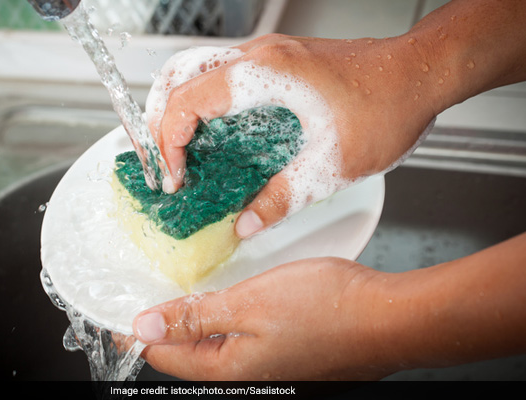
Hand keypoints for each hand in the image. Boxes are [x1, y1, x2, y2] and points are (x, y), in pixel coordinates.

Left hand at [132, 233, 525, 380]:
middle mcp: (244, 374)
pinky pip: (236, 336)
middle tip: (142, 296)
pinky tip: (219, 295)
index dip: (136, 333)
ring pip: (211, 344)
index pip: (164, 357)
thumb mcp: (249, 305)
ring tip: (174, 292)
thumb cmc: (327, 309)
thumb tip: (146, 328)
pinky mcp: (282, 349)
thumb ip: (195, 318)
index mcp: (229, 369)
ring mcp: (265, 364)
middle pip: (186, 354)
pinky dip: (218, 316)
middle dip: (159, 327)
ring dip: (189, 320)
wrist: (386, 316)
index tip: (114, 314)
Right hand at [147, 33, 438, 237]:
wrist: (422, 72)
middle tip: (164, 161)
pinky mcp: (279, 61)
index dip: (168, 143)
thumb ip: (282, 198)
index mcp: (262, 76)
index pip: (185, 102)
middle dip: (159, 120)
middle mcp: (258, 56)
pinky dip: (203, 101)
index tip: (176, 177)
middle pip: (177, 76)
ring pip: (195, 69)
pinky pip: (221, 73)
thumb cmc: (387, 107)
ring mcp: (267, 54)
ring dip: (178, 107)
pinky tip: (216, 133)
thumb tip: (245, 223)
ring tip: (179, 148)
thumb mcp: (332, 166)